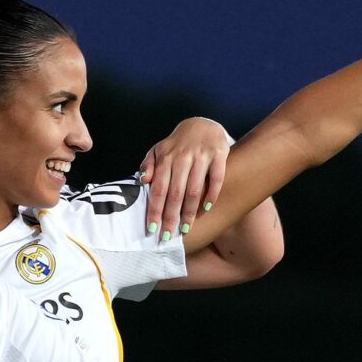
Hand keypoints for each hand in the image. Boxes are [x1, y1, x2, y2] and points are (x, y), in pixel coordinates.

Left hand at [138, 117, 232, 238]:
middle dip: (170, 218)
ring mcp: (201, 155)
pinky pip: (216, 179)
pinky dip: (211, 195)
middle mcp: (182, 157)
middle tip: (168, 237)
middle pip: (175, 194)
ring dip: (189, 212)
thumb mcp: (159, 150)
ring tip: (185, 229)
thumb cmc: (177, 145)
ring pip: (194, 190)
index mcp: (165, 158)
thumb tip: (142, 181)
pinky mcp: (219, 154)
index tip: (152, 229)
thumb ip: (149, 165)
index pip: (158, 189)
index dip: (154, 210)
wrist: (202, 124)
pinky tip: (206, 209)